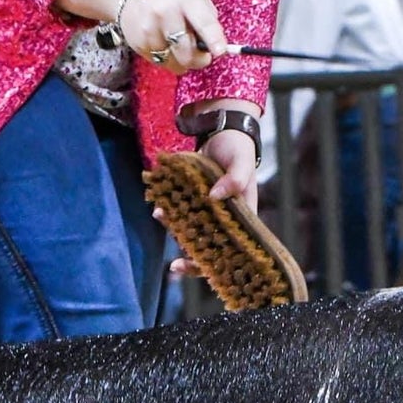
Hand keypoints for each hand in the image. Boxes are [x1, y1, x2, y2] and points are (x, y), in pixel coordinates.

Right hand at [56, 0, 225, 72]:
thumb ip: (208, 20)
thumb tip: (215, 49)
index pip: (203, 22)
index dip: (213, 38)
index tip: (220, 52)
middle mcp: (165, 12)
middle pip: (186, 50)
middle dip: (199, 59)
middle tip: (203, 57)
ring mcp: (148, 28)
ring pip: (173, 61)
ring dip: (182, 60)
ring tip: (179, 44)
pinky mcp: (137, 41)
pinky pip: (159, 62)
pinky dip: (167, 58)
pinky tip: (164, 42)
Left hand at [163, 125, 259, 278]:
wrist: (223, 133)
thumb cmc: (238, 149)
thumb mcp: (241, 161)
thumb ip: (235, 178)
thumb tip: (215, 197)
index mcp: (243, 216)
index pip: (233, 249)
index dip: (217, 264)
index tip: (199, 269)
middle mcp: (226, 219)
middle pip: (211, 248)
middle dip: (192, 258)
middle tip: (174, 265)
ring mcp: (209, 211)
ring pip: (192, 232)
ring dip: (175, 231)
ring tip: (160, 215)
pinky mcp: (194, 201)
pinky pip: (180, 214)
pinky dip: (169, 214)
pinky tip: (159, 208)